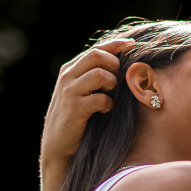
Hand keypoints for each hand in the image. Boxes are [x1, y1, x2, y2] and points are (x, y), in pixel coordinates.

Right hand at [40, 39, 132, 167]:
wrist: (57, 145)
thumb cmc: (74, 118)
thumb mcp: (79, 92)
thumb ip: (91, 76)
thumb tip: (121, 63)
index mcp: (69, 69)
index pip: (95, 48)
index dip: (116, 44)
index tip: (132, 44)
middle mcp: (67, 77)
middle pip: (97, 55)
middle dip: (114, 64)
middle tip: (117, 80)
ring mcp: (69, 92)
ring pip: (100, 74)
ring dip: (111, 84)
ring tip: (109, 95)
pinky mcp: (74, 109)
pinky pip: (100, 98)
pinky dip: (108, 104)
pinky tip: (105, 110)